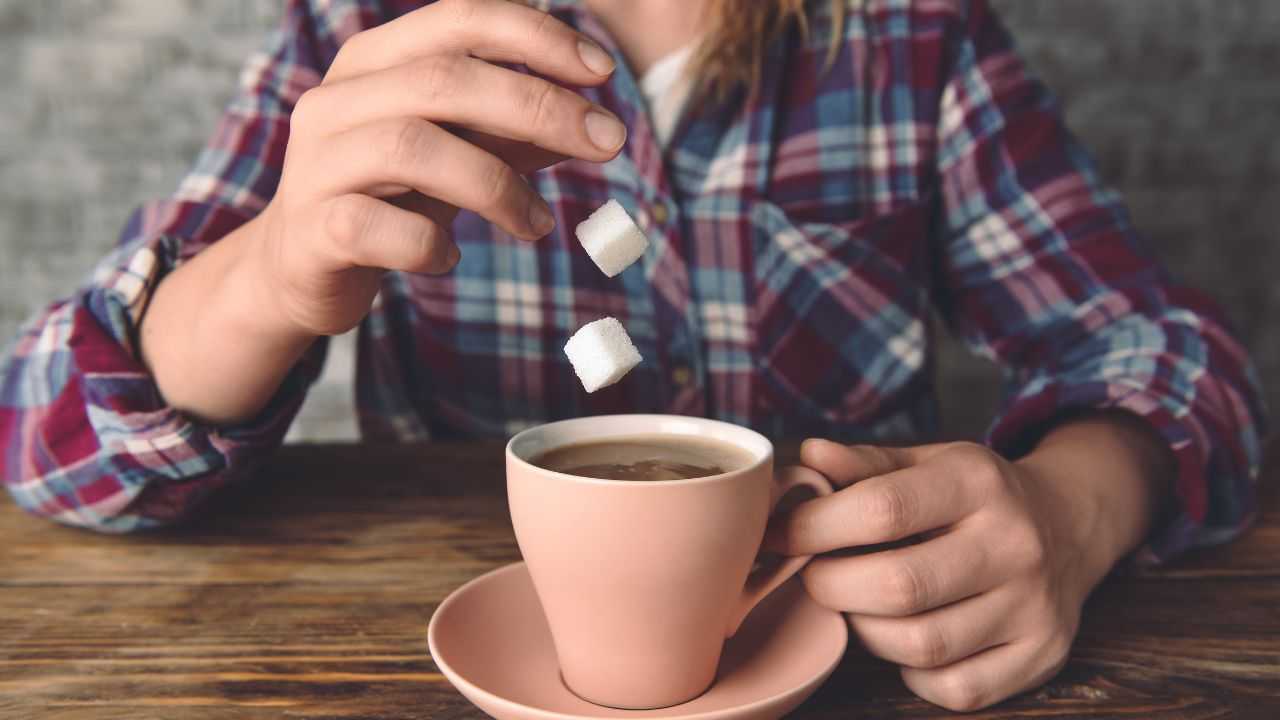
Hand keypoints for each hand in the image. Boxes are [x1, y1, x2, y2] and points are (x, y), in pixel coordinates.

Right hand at [252, 0, 626, 335]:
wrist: (298, 269)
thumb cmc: (388, 199)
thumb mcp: (457, 158)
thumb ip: (512, 136)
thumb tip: (592, 124)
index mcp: (374, 62)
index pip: (459, 20)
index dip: (536, 37)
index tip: (603, 72)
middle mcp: (337, 100)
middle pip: (445, 79)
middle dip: (539, 105)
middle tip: (607, 143)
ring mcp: (317, 163)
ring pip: (413, 147)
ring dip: (496, 185)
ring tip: (538, 224)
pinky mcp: (313, 229)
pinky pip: (380, 228)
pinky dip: (430, 244)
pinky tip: (450, 257)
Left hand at [768, 424, 1162, 710]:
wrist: (1069, 524)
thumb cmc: (974, 495)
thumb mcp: (926, 461)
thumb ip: (864, 463)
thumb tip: (807, 458)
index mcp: (978, 481)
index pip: (881, 509)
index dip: (815, 527)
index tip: (781, 535)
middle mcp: (1015, 543)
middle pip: (897, 586)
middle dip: (832, 585)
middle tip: (814, 575)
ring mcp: (1034, 606)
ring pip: (920, 645)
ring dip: (867, 631)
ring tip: (859, 603)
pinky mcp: (1042, 656)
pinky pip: (953, 687)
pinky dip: (913, 671)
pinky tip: (908, 636)